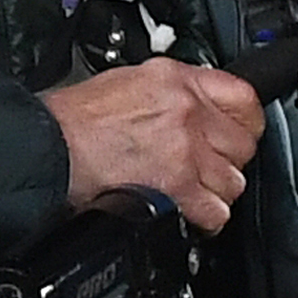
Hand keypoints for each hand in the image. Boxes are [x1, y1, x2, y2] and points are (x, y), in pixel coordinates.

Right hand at [43, 57, 262, 234]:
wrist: (50, 148)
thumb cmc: (74, 120)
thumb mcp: (128, 81)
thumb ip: (170, 91)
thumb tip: (193, 104)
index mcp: (176, 79)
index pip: (243, 96)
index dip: (247, 120)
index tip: (242, 131)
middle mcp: (187, 110)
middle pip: (243, 143)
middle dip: (229, 160)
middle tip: (211, 166)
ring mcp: (185, 148)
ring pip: (234, 180)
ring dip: (217, 190)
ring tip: (197, 191)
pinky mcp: (176, 184)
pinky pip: (216, 210)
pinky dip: (207, 218)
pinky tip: (194, 214)